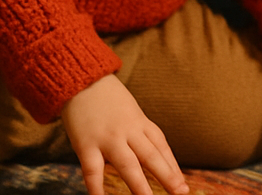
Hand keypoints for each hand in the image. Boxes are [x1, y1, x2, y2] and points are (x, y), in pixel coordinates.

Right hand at [61, 75, 188, 194]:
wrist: (79, 78)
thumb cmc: (107, 99)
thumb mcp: (130, 111)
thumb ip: (140, 133)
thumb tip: (154, 160)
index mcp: (140, 122)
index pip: (161, 147)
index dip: (173, 167)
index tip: (182, 187)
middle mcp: (128, 130)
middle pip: (151, 156)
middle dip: (167, 176)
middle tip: (180, 193)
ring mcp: (107, 138)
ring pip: (128, 165)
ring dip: (140, 186)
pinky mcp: (86, 144)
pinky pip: (93, 171)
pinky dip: (97, 188)